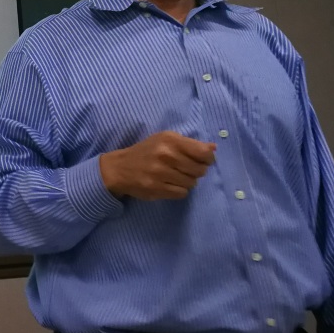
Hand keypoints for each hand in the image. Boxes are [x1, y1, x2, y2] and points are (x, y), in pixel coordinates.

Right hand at [99, 131, 216, 200]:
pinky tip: (170, 184)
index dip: (208, 159)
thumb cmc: (146, 151)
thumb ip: (189, 144)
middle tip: (187, 169)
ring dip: (188, 181)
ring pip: (191, 183)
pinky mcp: (156, 188)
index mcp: (169, 140)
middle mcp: (165, 155)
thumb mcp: (165, 140)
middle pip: (199, 170)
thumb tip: (213, 148)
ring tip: (177, 177)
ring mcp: (160, 173)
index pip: (203, 153)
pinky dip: (179, 190)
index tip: (204, 161)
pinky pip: (181, 193)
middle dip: (197, 171)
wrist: (119, 168)